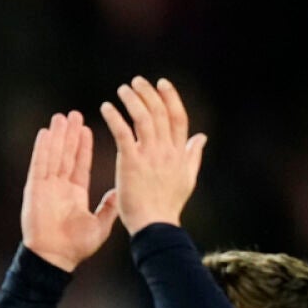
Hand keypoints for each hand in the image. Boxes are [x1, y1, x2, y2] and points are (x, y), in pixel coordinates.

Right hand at [21, 110, 117, 271]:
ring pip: (53, 156)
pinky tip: (45, 133)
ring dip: (57, 137)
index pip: (80, 164)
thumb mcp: (100, 225)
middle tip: (74, 115)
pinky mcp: (35, 191)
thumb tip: (118, 192)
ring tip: (62, 117)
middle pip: (65, 155)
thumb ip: (108, 207)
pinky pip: (39, 166)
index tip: (87, 128)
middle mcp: (60, 187)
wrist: (56, 259)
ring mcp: (46, 188)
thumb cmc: (76, 247)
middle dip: (70, 135)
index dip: (83, 146)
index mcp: (75, 194)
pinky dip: (42, 149)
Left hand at [99, 77, 206, 234]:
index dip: (171, 98)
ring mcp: (150, 155)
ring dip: (132, 100)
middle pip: (160, 113)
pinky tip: (106, 108)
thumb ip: (193, 155)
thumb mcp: (188, 178)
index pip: (178, 117)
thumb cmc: (168, 206)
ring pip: (143, 118)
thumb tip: (201, 136)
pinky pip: (123, 133)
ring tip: (122, 89)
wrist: (155, 225)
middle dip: (149, 93)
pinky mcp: (131, 162)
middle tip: (136, 81)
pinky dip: (115, 117)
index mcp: (179, 153)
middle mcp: (167, 150)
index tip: (162, 83)